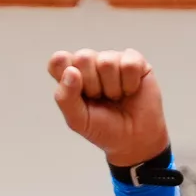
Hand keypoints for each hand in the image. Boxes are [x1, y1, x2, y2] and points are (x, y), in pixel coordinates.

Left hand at [48, 50, 170, 167]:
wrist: (135, 139)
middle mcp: (91, 63)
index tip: (77, 92)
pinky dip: (130, 84)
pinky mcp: (135, 60)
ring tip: (116, 97)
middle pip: (83, 57)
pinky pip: (129, 64)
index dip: (65, 73)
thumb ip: (66, 98)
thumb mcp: (78, 120)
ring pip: (107, 62)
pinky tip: (130, 90)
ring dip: (113, 87)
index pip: (59, 60)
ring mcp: (112, 59)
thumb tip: (71, 71)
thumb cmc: (105, 128)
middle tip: (100, 98)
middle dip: (92, 85)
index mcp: (71, 75)